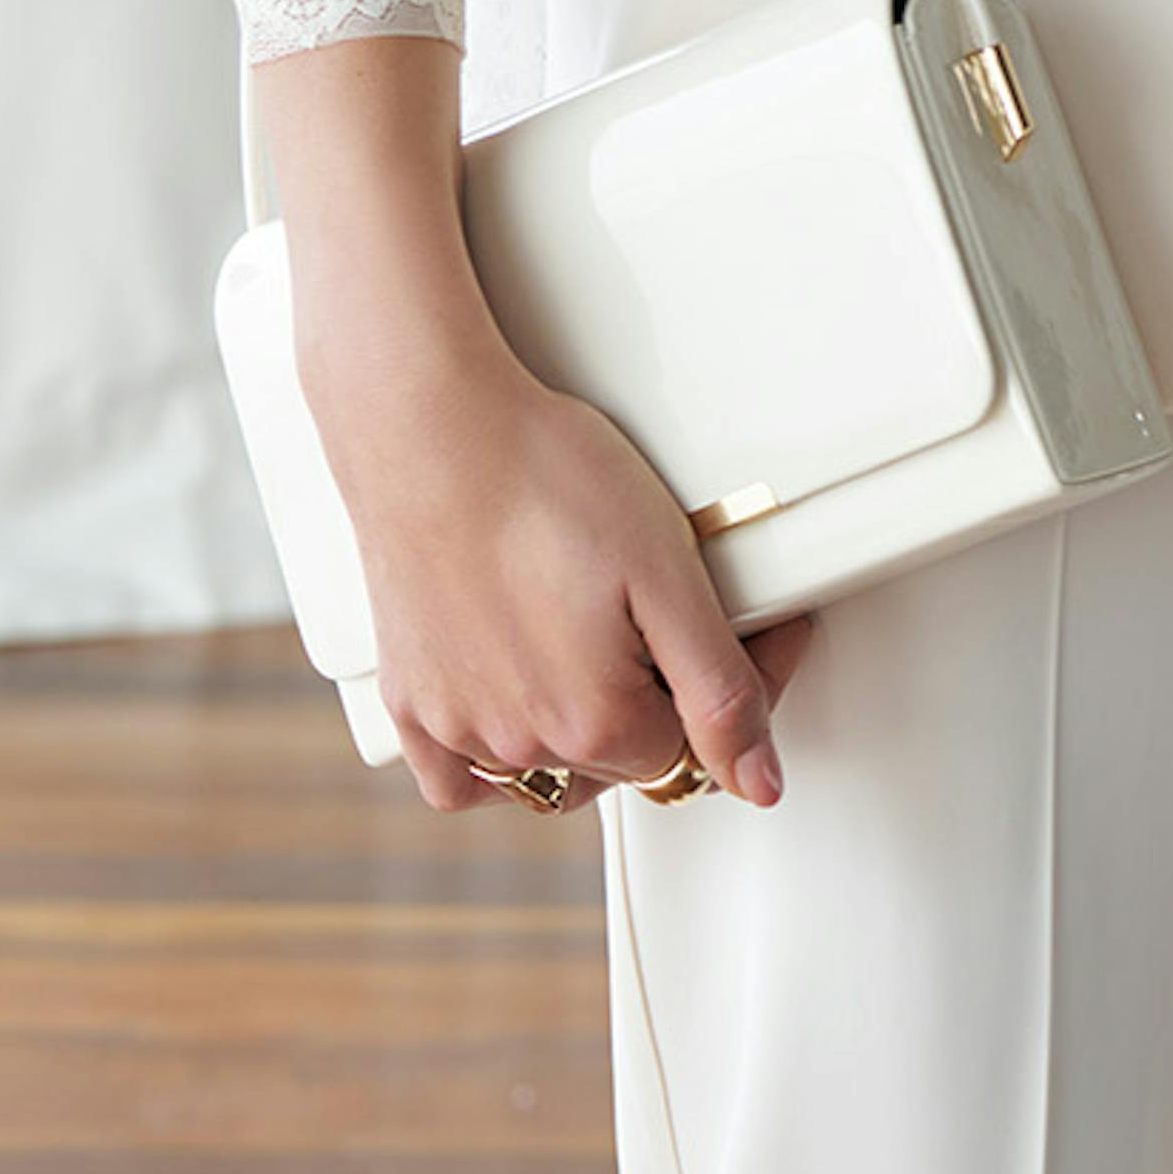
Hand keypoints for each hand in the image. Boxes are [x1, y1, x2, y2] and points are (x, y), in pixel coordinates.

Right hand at [263, 34, 813, 816]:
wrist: (409, 391)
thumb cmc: (542, 460)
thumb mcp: (666, 564)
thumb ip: (725, 676)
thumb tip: (761, 782)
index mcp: (593, 716)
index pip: (708, 736)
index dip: (759, 672)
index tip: (770, 611)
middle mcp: (518, 736)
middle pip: (629, 751)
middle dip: (679, 690)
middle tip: (698, 604)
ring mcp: (451, 715)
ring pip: (542, 762)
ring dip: (588, 720)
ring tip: (612, 636)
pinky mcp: (401, 678)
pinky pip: (448, 760)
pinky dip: (485, 743)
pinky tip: (512, 689)